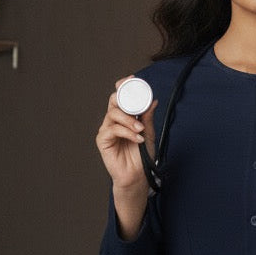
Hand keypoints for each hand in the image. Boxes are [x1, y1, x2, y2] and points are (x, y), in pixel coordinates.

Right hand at [95, 77, 157, 192]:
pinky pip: (112, 129)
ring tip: (140, 130)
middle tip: (138, 107)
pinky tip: (136, 138)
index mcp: (124, 116)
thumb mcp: (149, 133)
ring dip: (129, 120)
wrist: (137, 175)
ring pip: (113, 114)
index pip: (121, 96)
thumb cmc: (141, 156)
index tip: (133, 79)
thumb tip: (153, 101)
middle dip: (126, 100)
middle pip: (114, 100)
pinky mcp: (103, 140)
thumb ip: (148, 117)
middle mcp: (114, 120)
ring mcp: (107, 129)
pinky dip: (126, 132)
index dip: (124, 85)